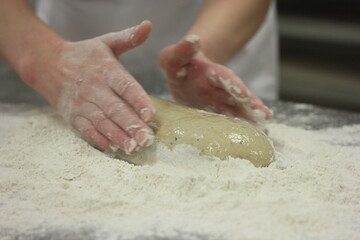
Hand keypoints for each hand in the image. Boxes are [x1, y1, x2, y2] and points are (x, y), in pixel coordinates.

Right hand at [22, 21, 154, 153]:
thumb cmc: (85, 55)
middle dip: (131, 125)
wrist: (48, 64)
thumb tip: (149, 25)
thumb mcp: (106, 42)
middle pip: (114, 109)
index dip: (138, 100)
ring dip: (118, 136)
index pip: (124, 85)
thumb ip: (129, 37)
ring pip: (102, 123)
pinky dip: (99, 139)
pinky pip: (87, 129)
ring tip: (134, 148)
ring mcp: (82, 104)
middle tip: (147, 139)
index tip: (151, 114)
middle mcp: (94, 88)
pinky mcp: (73, 116)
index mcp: (105, 70)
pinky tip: (113, 148)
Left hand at [160, 35, 272, 130]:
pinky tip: (256, 133)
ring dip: (249, 119)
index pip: (222, 77)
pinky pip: (230, 119)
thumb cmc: (176, 64)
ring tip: (264, 131)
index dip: (232, 85)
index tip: (242, 94)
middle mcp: (218, 87)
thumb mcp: (174, 55)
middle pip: (236, 96)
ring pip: (237, 110)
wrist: (180, 73)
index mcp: (208, 73)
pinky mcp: (216, 111)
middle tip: (263, 116)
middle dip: (249, 105)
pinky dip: (242, 125)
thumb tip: (193, 40)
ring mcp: (219, 100)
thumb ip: (182, 51)